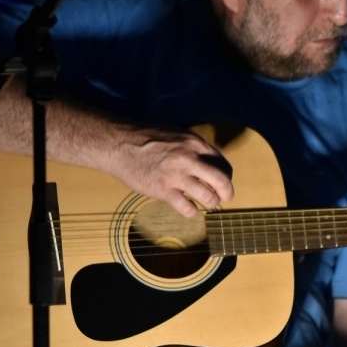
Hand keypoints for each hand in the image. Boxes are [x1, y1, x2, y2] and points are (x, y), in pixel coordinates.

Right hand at [110, 126, 233, 216]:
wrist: (120, 144)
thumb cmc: (147, 138)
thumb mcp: (177, 135)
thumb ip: (194, 149)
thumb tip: (209, 164)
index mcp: (195, 143)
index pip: (223, 164)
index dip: (226, 176)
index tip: (221, 183)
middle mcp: (190, 158)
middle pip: (222, 181)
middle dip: (227, 193)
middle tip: (223, 198)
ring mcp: (177, 175)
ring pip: (209, 197)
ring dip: (211, 203)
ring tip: (205, 203)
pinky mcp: (163, 190)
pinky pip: (187, 207)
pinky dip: (192, 211)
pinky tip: (189, 208)